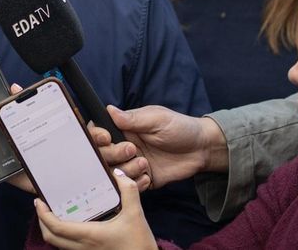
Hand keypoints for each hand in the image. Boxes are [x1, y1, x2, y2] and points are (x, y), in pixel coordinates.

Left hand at [35, 171, 156, 249]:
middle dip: (42, 221)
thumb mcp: (136, 214)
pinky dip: (64, 235)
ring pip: (58, 244)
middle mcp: (82, 246)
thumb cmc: (139, 244)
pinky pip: (69, 247)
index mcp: (88, 235)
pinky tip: (73, 223)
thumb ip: (128, 191)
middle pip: (50, 237)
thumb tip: (118, 174)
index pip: (55, 227)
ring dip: (52, 229)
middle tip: (42, 205)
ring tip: (55, 212)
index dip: (43, 215)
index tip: (39, 202)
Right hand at [105, 105, 227, 189]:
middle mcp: (124, 146)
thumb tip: (109, 110)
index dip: (97, 136)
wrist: (201, 149)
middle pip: (102, 155)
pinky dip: (137, 183)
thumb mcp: (157, 119)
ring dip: (127, 170)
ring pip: (114, 173)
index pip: (99, 132)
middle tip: (132, 150)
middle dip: (113, 154)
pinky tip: (149, 176)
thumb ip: (132, 119)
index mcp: (124, 128)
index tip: (107, 138)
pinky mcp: (143, 179)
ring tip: (145, 163)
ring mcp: (132, 164)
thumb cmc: (180, 127)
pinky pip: (130, 187)